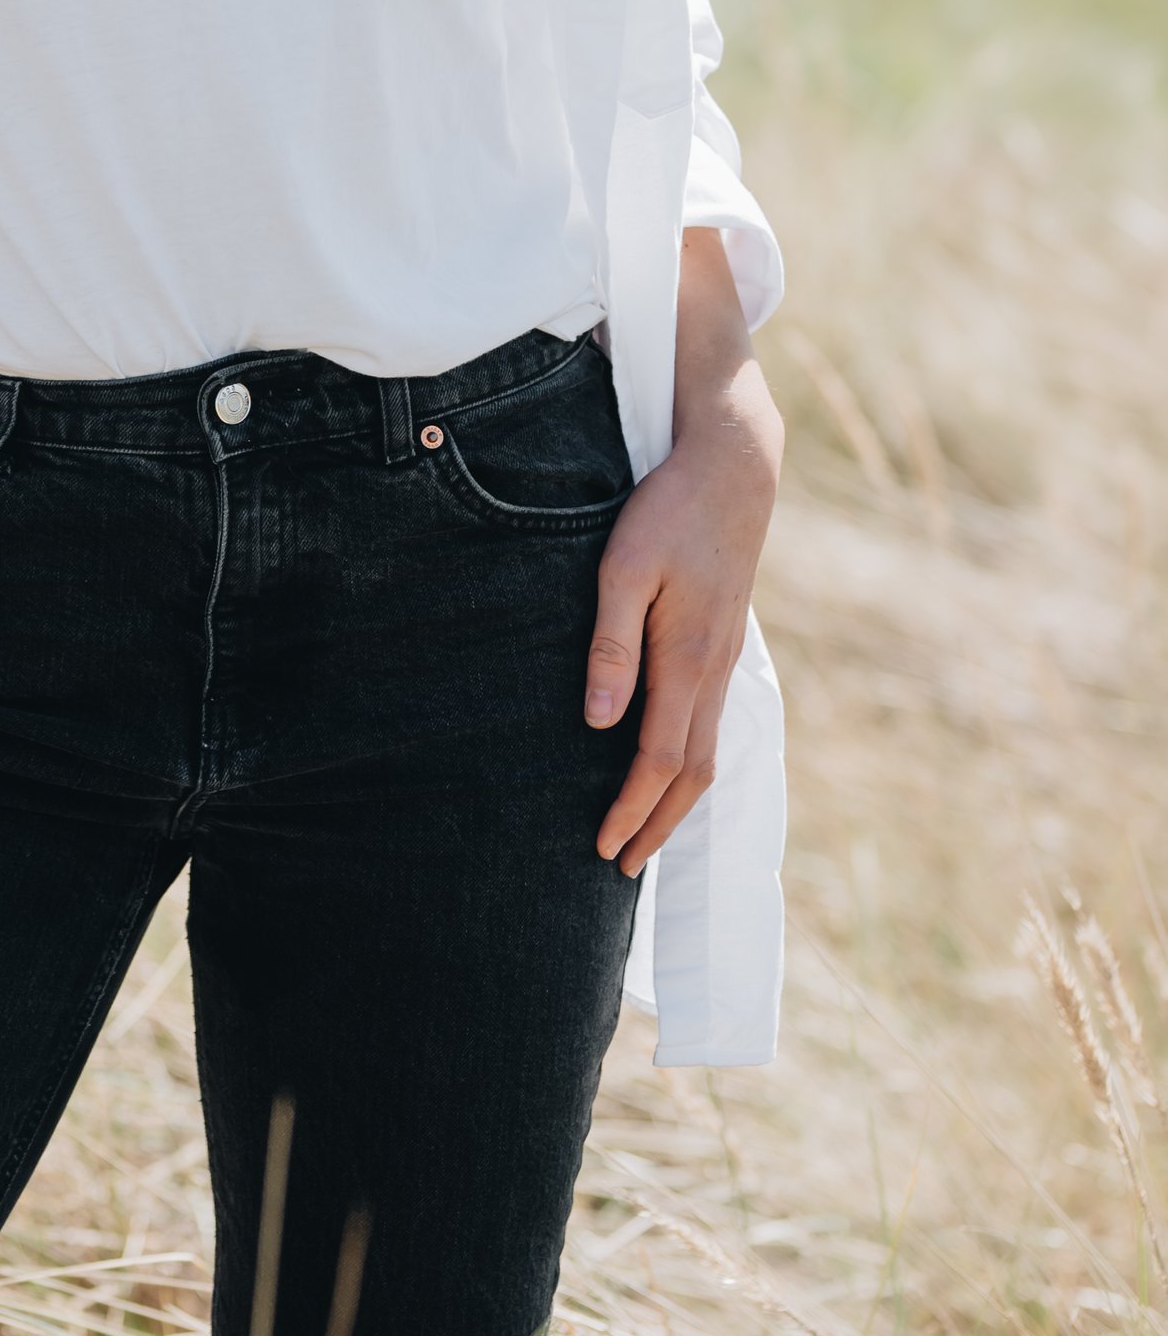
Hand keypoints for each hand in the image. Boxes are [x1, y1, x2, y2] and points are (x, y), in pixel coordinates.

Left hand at [589, 230, 782, 875]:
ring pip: (708, 751)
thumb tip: (600, 724)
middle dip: (657, 825)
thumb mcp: (623, 567)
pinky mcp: (724, 642)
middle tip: (621, 868)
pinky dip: (691, 764)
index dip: (631, 809)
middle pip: (692, 772)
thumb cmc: (668, 511)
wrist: (735, 468)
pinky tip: (671, 769)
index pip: (658, 759)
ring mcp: (725, 658)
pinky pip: (711, 722)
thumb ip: (611, 644)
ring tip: (645, 835)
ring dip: (677, 801)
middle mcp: (713, 670)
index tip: (603, 849)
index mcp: (687, 658)